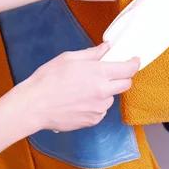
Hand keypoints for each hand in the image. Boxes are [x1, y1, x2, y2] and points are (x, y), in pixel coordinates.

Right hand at [10, 43, 139, 132]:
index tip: (134, 60)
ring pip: (111, 98)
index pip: (128, 69)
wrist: (34, 106)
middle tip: (109, 73)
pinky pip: (101, 110)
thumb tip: (107, 48)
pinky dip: (95, 105)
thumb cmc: (48, 79)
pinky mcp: (93, 120)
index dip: (134, 63)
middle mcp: (103, 92)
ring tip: (84, 89)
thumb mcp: (69, 58)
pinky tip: (79, 101)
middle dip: (122, 77)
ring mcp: (99, 108)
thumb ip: (92, 54)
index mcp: (99, 73)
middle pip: (126, 84)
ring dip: (105, 92)